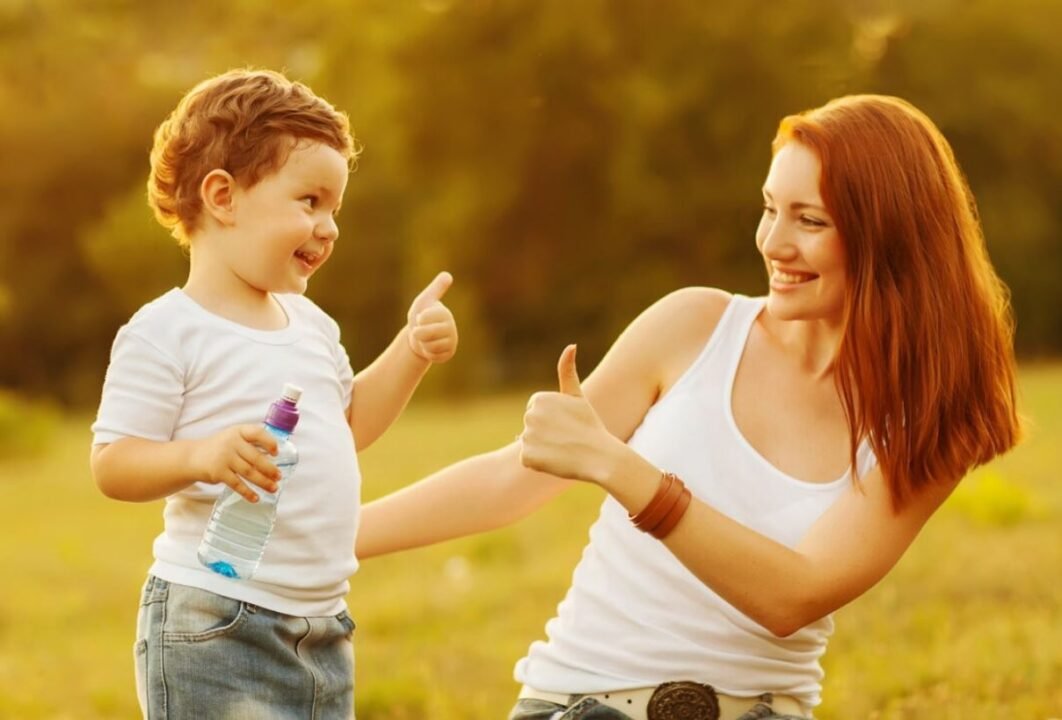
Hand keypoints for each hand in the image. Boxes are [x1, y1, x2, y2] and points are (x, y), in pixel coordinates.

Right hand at [190, 425, 280, 501]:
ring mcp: (224, 457)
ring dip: (263, 482)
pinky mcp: (218, 472)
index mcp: (239, 431)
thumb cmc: (220, 448)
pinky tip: (255, 498)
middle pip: (255, 457)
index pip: (257, 433)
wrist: (193, 457)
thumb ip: (251, 443)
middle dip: (270, 469)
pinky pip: (237, 484)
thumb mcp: (234, 438)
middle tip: (279, 477)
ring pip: (249, 472)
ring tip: (273, 488)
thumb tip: (274, 458)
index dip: (269, 442)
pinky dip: (247, 492)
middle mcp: (231, 442)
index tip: (276, 453)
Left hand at [407, 271, 457, 362]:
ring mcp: (452, 341)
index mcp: (444, 313)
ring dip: (423, 343)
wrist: (420, 336)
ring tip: (426, 338)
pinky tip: (430, 347)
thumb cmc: (422, 315)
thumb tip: (448, 275)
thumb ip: (436, 289)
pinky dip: (428, 353)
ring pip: (430, 346)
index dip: (419, 319)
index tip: (421, 317)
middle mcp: (451, 327)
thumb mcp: (425, 300)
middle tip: (420, 330)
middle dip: (418, 333)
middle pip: (426, 333)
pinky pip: (433, 356)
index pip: (425, 318)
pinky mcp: (449, 353)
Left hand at [519, 344, 620, 483]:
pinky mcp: (526, 456)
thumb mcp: (578, 396)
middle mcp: (530, 416)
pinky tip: (555, 461)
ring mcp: (527, 437)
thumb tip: (571, 345)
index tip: (566, 424)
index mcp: (539, 399)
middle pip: (531, 427)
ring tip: (562, 450)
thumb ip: (568, 371)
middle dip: (545, 434)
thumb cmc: (590, 426)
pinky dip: (539, 464)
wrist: (600, 456)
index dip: (552, 420)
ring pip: (529, 443)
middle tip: (566, 438)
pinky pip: (528, 460)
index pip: (535, 411)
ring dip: (543, 449)